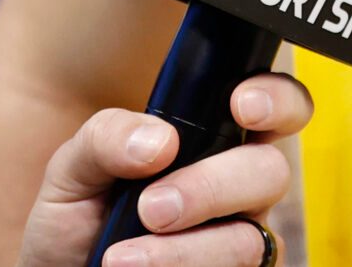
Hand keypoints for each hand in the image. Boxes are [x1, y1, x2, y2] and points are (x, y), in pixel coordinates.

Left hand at [14, 73, 311, 266]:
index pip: (275, 106)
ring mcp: (238, 238)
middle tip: (153, 208)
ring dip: (186, 250)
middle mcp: (237, 185)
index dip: (277, 99)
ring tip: (123, 258)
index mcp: (213, 137)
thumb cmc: (79, 217)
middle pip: (270, 171)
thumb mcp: (74, 166)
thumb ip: (108, 136)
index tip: (241, 106)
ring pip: (250, 239)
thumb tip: (161, 141)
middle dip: (212, 187)